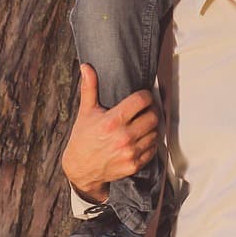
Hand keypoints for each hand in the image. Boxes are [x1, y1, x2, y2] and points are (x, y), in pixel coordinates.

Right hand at [61, 64, 158, 202]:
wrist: (80, 169)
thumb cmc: (83, 138)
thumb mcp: (86, 112)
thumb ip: (90, 88)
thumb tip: (86, 67)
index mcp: (112, 121)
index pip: (142, 100)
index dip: (145, 96)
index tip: (143, 97)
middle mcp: (123, 137)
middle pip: (152, 116)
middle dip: (150, 110)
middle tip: (145, 110)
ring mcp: (130, 152)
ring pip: (155, 132)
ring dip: (152, 127)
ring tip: (143, 124)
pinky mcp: (134, 165)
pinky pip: (153, 149)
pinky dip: (151, 143)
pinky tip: (142, 138)